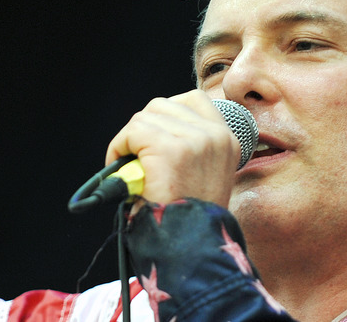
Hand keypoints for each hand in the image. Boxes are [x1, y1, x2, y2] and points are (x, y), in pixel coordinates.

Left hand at [105, 90, 241, 207]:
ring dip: (130, 140)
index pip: (195, 100)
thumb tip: (152, 129)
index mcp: (227, 140)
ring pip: (144, 117)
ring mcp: (194, 139)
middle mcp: (215, 135)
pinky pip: (132, 132)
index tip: (155, 137)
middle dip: (144, 128)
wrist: (191, 246)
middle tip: (139, 157)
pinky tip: (124, 168)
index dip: (168, 114)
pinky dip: (119, 148)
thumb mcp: (205, 174)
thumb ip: (191, 147)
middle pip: (163, 105)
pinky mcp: (169, 148)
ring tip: (132, 166)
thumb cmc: (190, 218)